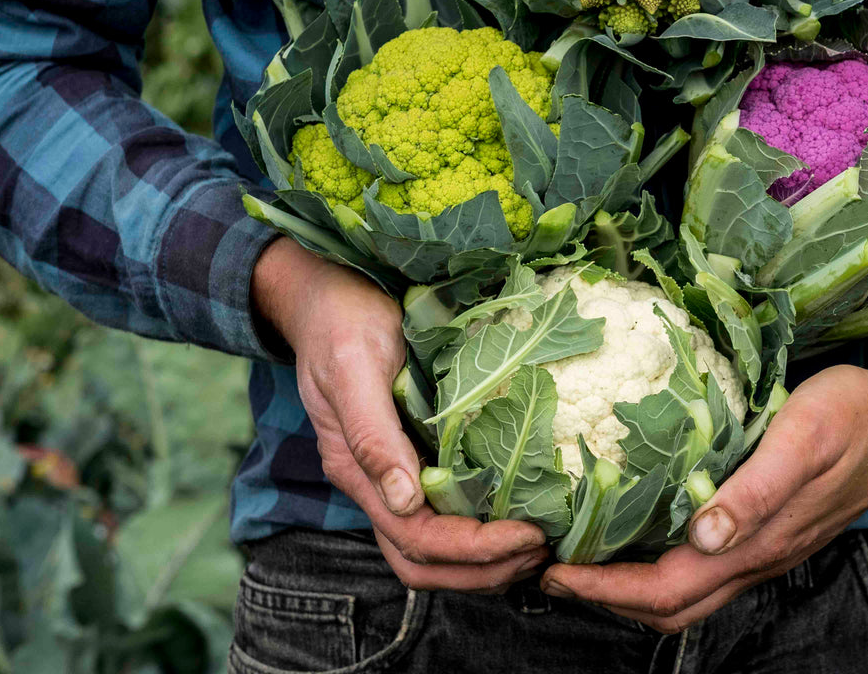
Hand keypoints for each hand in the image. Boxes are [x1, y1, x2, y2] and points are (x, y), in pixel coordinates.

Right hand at [251, 238, 549, 590]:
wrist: (324, 297)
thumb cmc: (339, 322)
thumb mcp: (354, 366)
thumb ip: (373, 435)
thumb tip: (406, 500)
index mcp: (357, 470)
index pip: (417, 538)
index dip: (474, 548)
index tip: (529, 536)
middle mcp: (373, 485)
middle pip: (424, 563)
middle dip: (484, 570)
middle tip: (543, 553)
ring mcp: (389, 477)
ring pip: (432, 552)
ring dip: (484, 563)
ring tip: (538, 547)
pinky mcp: (410, 460)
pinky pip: (442, 516)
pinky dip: (480, 533)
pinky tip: (521, 517)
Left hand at [541, 305, 867, 632]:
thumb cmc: (853, 415)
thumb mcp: (805, 437)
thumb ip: (757, 490)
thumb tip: (704, 537)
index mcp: (759, 544)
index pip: (668, 590)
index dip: (606, 591)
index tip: (553, 573)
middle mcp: (757, 557)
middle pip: (671, 606)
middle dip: (606, 599)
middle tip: (549, 569)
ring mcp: (764, 547)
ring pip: (687, 590)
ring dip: (630, 585)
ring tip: (581, 554)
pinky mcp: (768, 528)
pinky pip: (704, 566)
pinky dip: (659, 561)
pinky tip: (639, 527)